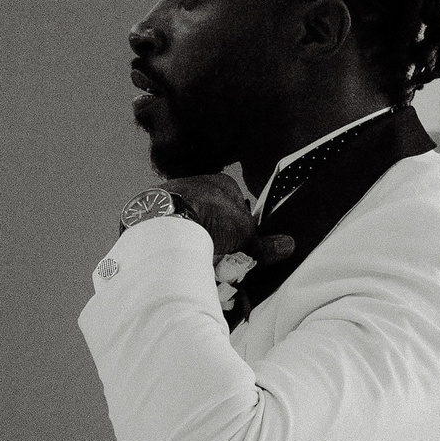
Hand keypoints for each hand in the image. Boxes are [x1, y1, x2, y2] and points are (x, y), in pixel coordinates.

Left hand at [160, 174, 296, 265]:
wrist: (166, 223)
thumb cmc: (210, 218)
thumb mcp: (245, 234)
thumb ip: (264, 243)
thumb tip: (288, 246)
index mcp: (221, 182)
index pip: (239, 205)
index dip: (243, 228)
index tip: (243, 246)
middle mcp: (195, 183)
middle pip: (214, 214)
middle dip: (219, 234)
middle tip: (222, 255)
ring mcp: (171, 195)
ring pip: (190, 220)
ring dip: (196, 238)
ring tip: (200, 258)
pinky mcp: (151, 212)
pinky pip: (169, 228)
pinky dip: (175, 241)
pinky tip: (179, 254)